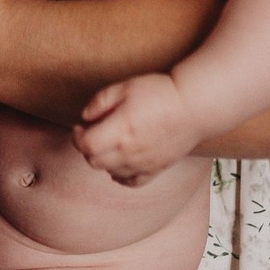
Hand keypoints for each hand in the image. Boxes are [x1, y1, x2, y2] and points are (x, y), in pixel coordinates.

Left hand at [72, 72, 197, 185]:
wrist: (192, 107)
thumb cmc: (157, 93)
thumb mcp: (123, 87)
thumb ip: (99, 102)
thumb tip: (85, 117)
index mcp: (120, 131)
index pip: (87, 146)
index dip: (77, 137)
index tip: (79, 126)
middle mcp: (130, 153)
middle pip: (95, 162)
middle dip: (87, 148)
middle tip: (91, 132)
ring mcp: (143, 164)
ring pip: (111, 173)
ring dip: (102, 160)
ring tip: (107, 142)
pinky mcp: (156, 169)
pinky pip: (132, 182)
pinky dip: (120, 176)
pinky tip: (120, 162)